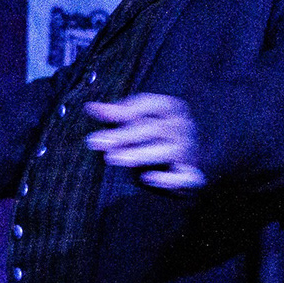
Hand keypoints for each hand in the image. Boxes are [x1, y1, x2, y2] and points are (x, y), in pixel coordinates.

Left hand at [83, 93, 205, 190]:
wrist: (185, 167)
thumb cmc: (156, 140)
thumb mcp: (136, 124)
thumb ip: (116, 116)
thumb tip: (90, 106)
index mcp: (172, 108)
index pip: (149, 103)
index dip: (125, 109)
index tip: (101, 114)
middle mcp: (184, 126)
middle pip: (155, 128)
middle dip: (124, 135)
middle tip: (97, 142)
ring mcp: (190, 151)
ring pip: (167, 151)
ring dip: (139, 154)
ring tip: (112, 158)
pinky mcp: (193, 176)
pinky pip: (185, 177)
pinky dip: (168, 179)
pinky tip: (148, 179)